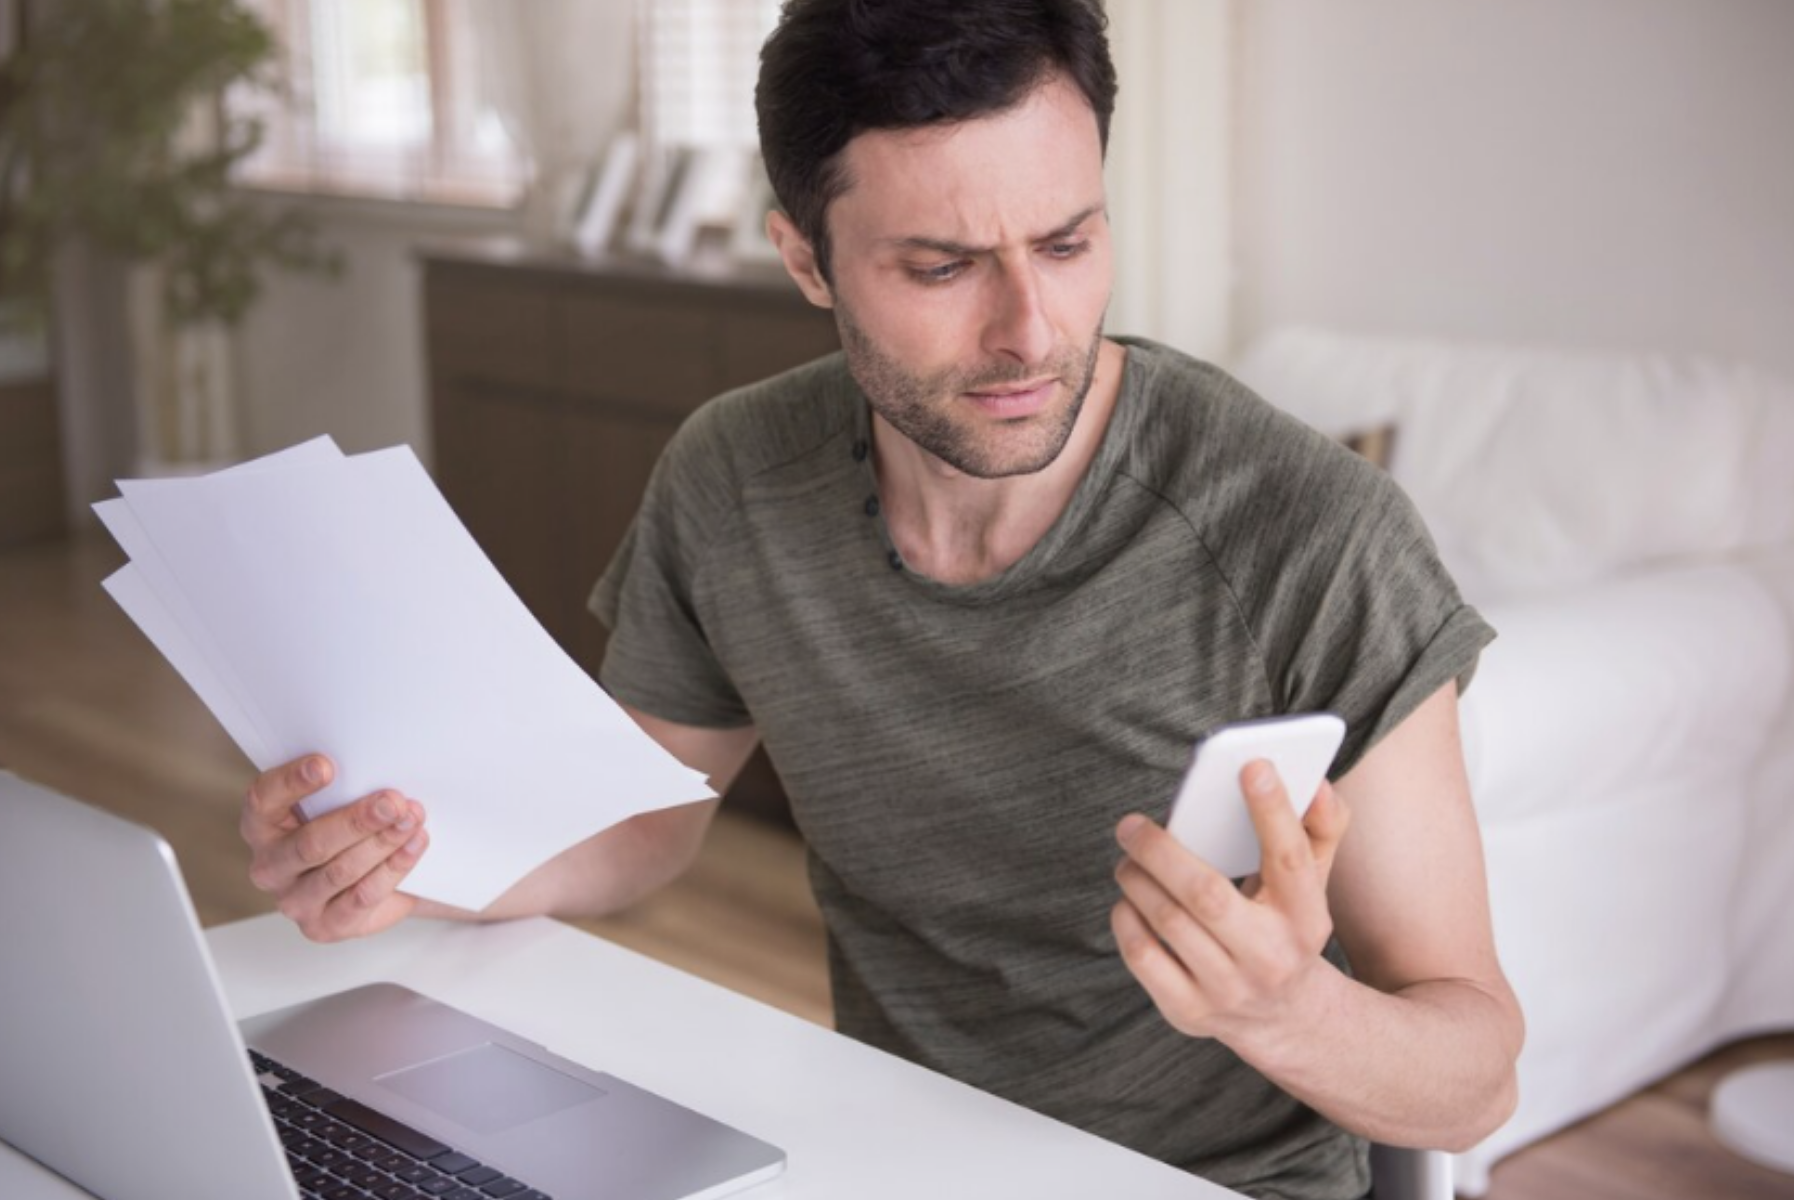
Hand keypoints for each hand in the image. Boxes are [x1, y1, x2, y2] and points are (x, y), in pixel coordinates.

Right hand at [240, 755, 428, 941]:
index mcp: (262, 825)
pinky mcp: (325, 926)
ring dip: (382, 843)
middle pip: (311, 844)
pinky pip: (362, 896)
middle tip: (393, 801)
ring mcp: (294, 901)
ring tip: (411, 819)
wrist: (376, 877)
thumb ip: (344, 784)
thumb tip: (378, 764)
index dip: (292, 782)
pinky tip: (413, 845)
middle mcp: (270, 866)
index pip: (264, 799)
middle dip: (357, 821)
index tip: (326, 766)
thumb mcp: (338, 801)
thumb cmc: (348, 828)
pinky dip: (393, 868)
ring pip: (340, 871)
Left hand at [1111, 759, 1350, 1042]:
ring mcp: (1227, 990)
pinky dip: (1126, 917)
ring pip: (1167, 921)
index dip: (1272, 810)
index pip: (1290, 857)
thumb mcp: (1314, 885)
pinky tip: (1130, 898)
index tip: (1251, 766)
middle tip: (1131, 824)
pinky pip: (1142, 955)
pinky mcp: (1187, 1011)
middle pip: (1206, 894)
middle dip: (1161, 850)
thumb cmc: (1287, 927)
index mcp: (1306, 918)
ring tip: (1129, 856)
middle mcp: (1270, 958)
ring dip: (1137, 878)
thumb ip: (1320, 829)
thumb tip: (1318, 785)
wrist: (1284, 1017)